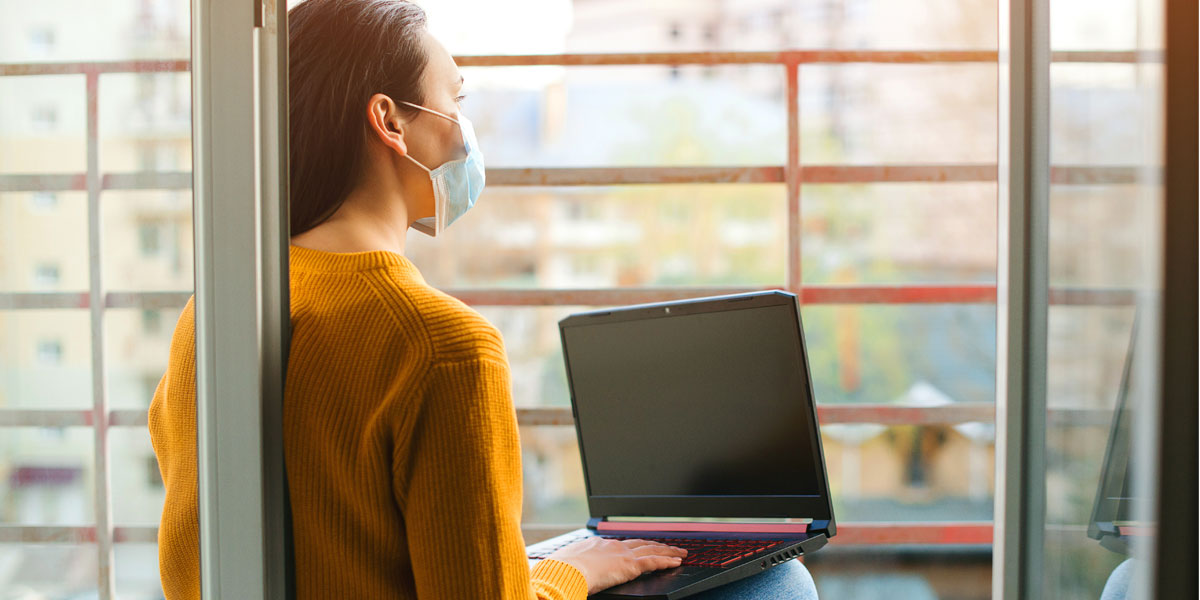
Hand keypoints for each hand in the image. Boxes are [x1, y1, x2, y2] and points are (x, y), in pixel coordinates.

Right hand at [546, 537, 687, 594]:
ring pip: (651, 550)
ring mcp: (622, 554)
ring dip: (668, 551)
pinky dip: (666, 562)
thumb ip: (577, 564)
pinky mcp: (629, 565)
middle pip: (641, 543)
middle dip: (657, 545)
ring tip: (680, 553)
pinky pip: (653, 562)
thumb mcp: (569, 563)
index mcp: (597, 544)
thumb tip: (573, 570)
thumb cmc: (562, 570)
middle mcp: (612, 545)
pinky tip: (676, 562)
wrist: (566, 570)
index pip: (622, 544)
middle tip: (671, 546)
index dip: (636, 545)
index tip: (643, 547)